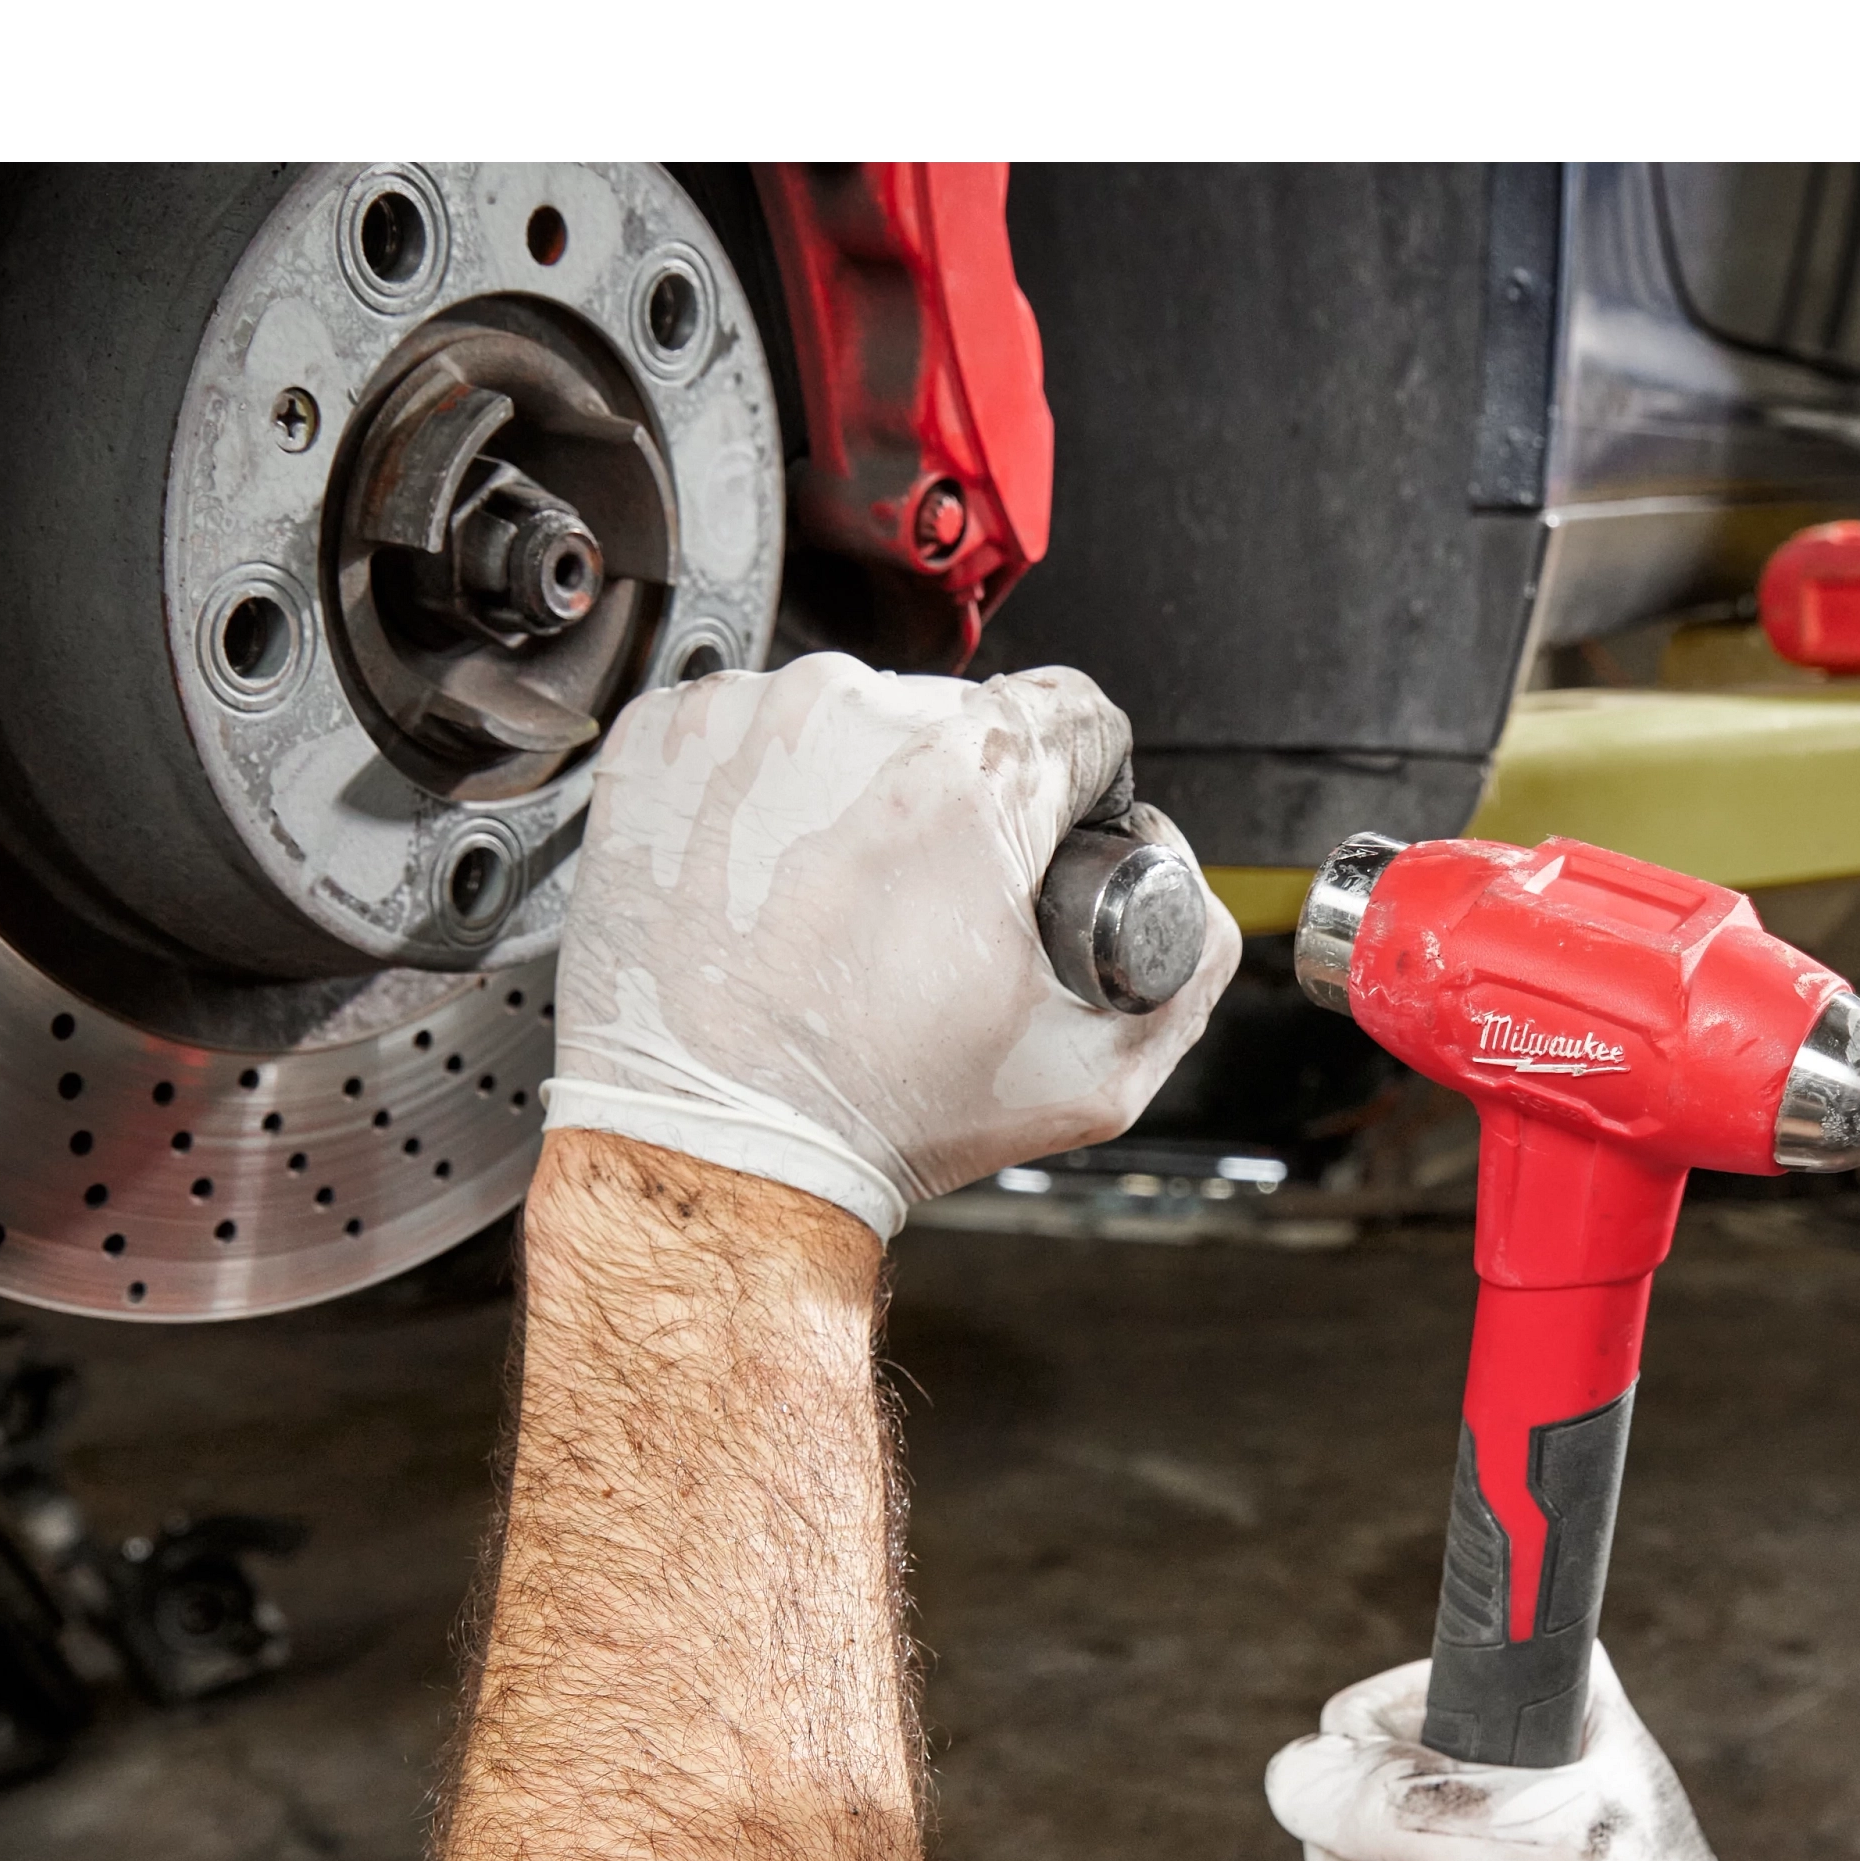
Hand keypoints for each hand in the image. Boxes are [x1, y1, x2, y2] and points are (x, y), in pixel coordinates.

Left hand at [542, 653, 1237, 1240]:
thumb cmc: (871, 1111)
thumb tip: (1185, 887)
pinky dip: (770, 791)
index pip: (1077, 714)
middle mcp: (855, 723)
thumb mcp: (1093, 1072)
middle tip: (931, 906)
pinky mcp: (667, 740)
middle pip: (962, 717)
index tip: (1042, 844)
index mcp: (972, 781)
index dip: (1079, 791)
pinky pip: (756, 731)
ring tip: (840, 900)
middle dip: (966, 798)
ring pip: (854, 718)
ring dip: (862, 788)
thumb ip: (1191, 963)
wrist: (715, 1146)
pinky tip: (772, 880)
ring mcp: (750, 723)